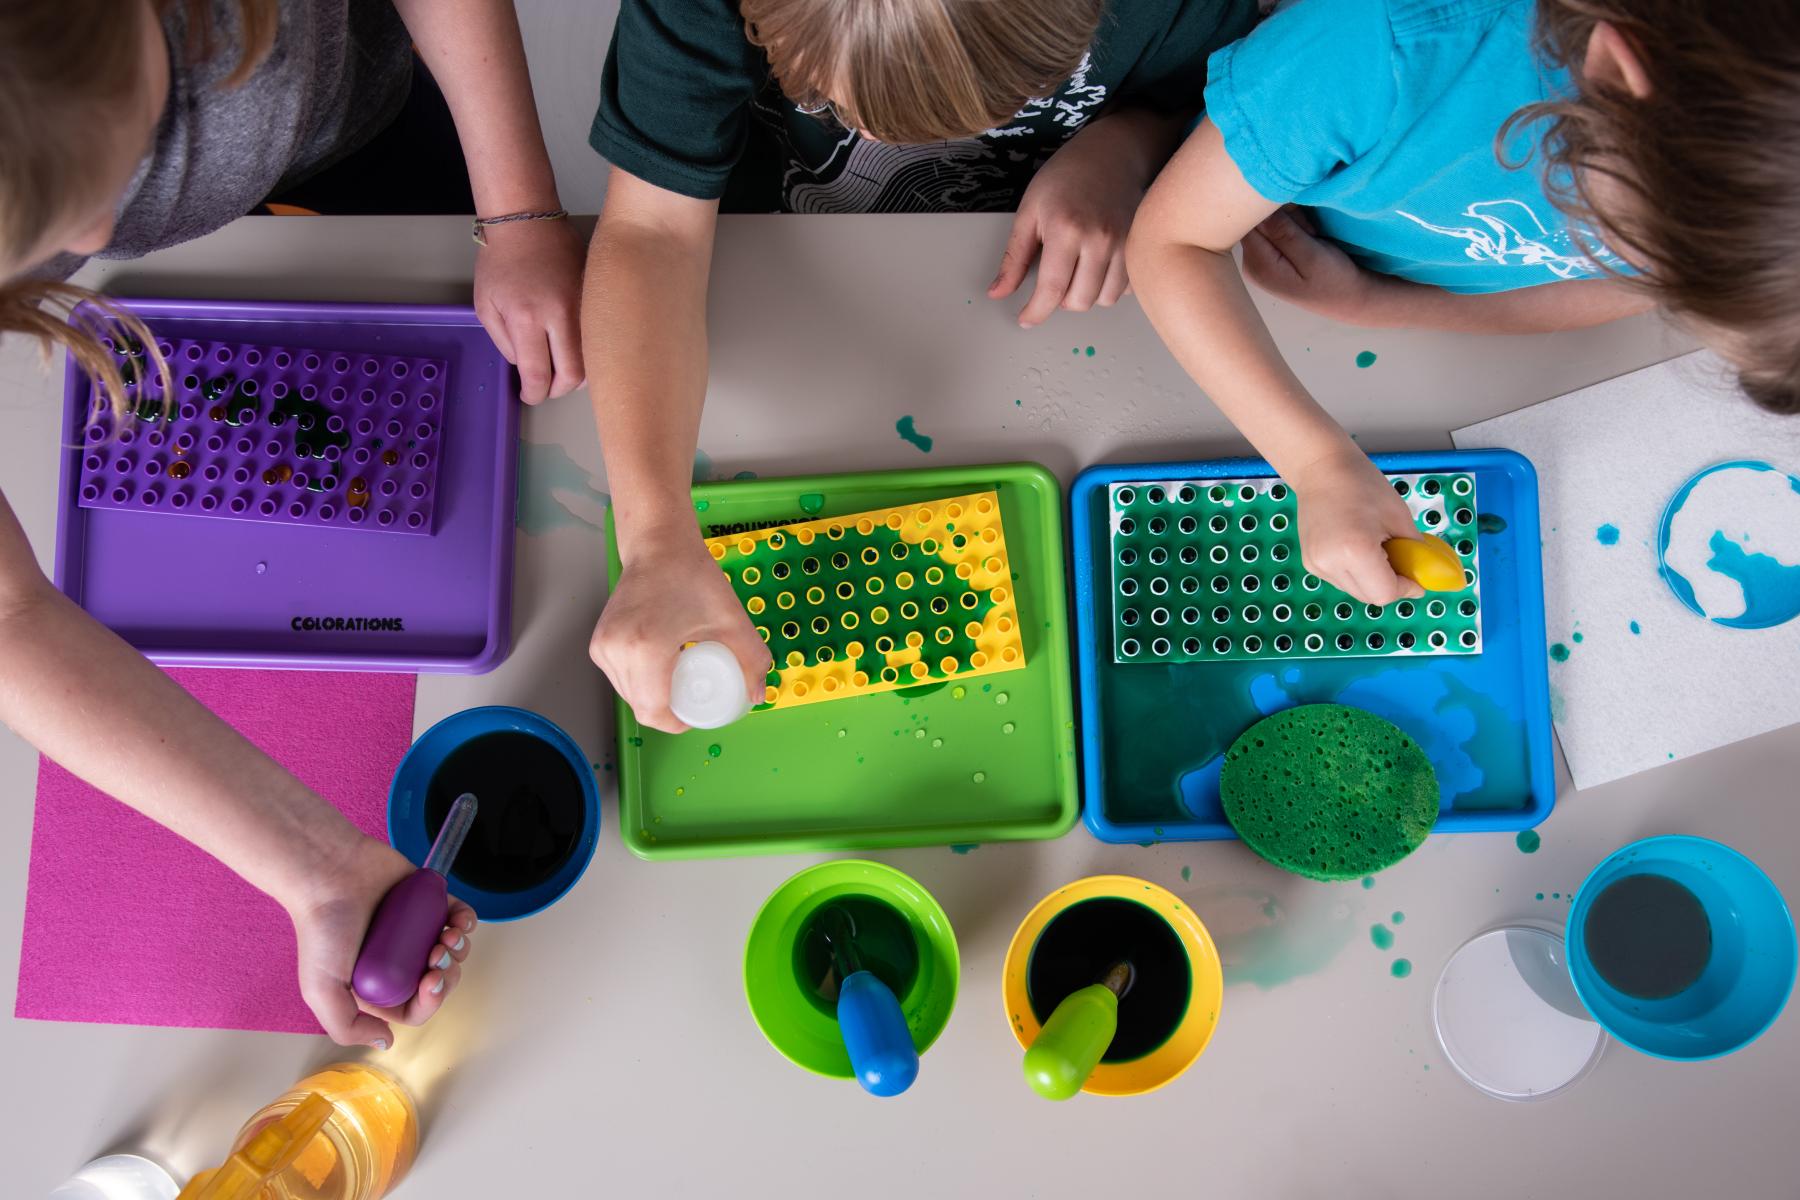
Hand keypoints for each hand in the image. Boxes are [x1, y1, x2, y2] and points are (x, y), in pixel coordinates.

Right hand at [288, 835, 475, 1046]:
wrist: (328, 873)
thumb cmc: (322, 930)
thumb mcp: (322, 991)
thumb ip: (347, 1026)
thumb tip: (387, 1041)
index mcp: (376, 986)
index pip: (415, 1007)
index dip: (431, 1000)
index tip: (430, 981)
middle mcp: (397, 960)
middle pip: (439, 980)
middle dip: (448, 975)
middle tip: (437, 957)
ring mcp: (414, 930)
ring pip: (453, 951)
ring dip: (461, 950)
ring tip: (448, 937)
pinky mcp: (428, 901)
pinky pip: (459, 917)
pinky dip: (467, 923)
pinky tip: (459, 922)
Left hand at [473, 217, 586, 403]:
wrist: (528, 222)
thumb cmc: (501, 262)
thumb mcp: (485, 307)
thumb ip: (505, 344)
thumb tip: (528, 368)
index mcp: (527, 317)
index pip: (539, 374)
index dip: (535, 394)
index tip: (530, 395)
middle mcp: (561, 315)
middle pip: (573, 375)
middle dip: (558, 390)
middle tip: (546, 387)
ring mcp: (584, 307)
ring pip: (592, 360)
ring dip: (576, 374)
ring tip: (559, 368)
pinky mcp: (596, 300)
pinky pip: (597, 339)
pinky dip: (587, 353)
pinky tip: (573, 349)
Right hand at [590, 531, 772, 733]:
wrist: (659, 546)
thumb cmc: (691, 576)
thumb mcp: (732, 620)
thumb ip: (752, 660)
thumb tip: (758, 694)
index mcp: (647, 648)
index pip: (655, 711)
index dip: (678, 722)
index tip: (697, 712)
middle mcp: (617, 650)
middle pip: (642, 707)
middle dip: (669, 710)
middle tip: (694, 695)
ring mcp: (603, 647)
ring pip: (629, 695)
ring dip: (653, 696)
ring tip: (679, 679)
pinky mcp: (598, 644)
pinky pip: (620, 679)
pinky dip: (640, 682)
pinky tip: (660, 669)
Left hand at [988, 127, 1148, 326]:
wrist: (1111, 154)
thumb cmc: (1066, 178)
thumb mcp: (1029, 212)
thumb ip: (1014, 257)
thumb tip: (998, 292)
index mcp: (1066, 229)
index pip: (1051, 290)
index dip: (1036, 312)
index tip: (1026, 320)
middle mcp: (1099, 239)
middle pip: (1079, 301)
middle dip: (1061, 300)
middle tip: (1054, 277)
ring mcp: (1124, 243)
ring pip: (1104, 300)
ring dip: (1086, 295)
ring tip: (1077, 270)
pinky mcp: (1139, 246)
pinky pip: (1125, 289)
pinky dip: (1109, 286)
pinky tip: (1098, 267)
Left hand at [1241, 209, 1384, 323]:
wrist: (1346, 299)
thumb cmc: (1332, 280)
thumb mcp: (1311, 255)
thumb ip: (1283, 232)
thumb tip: (1258, 206)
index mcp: (1258, 264)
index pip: (1248, 221)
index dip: (1272, 210)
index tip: (1297, 218)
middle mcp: (1251, 262)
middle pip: (1256, 220)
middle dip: (1283, 216)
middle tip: (1310, 232)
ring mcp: (1258, 260)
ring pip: (1267, 222)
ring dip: (1291, 221)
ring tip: (1311, 236)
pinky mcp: (1269, 257)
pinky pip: (1275, 229)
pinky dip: (1293, 227)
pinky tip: (1307, 238)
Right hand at [1291, 450, 1427, 605]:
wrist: (1322, 469)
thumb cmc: (1362, 485)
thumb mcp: (1399, 518)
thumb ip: (1413, 554)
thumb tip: (1422, 578)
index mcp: (1355, 551)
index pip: (1385, 593)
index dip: (1406, 588)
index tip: (1416, 578)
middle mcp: (1330, 563)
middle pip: (1370, 597)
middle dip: (1390, 585)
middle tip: (1399, 560)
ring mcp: (1316, 565)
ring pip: (1356, 591)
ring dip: (1372, 579)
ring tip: (1375, 548)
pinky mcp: (1310, 563)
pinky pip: (1342, 580)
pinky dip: (1356, 572)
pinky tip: (1356, 547)